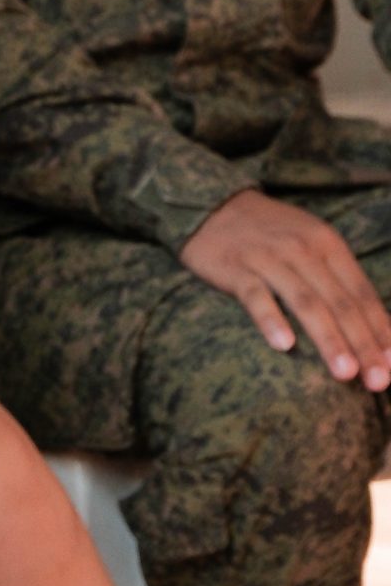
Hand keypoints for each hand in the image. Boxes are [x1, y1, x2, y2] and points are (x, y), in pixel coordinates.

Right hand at [180, 189, 390, 389]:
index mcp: (328, 244)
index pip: (362, 293)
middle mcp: (302, 249)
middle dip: (362, 344)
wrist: (211, 205)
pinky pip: (255, 296)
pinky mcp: (234, 266)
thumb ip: (338, 280)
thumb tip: (375, 329)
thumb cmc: (271, 235)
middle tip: (378, 380)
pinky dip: (271, 319)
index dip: (381, 331)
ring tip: (344, 372)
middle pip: (339, 302)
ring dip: (328, 338)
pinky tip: (284, 344)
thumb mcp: (311, 244)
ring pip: (305, 302)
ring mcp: (267, 257)